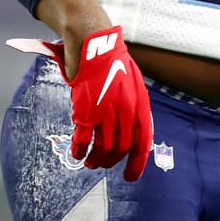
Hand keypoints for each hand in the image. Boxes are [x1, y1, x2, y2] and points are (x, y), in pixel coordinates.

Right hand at [39, 26, 152, 180]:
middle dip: (110, 161)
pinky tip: (77, 152)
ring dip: (95, 159)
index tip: (129, 177)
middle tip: (102, 164)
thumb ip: (134, 108)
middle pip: (120, 148)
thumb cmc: (113, 62)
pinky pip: (82, 139)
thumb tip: (132, 131)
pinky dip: (79, 149)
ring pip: (102, 148)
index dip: (136, 164)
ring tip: (90, 161)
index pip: (142, 144)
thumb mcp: (133, 85)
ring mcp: (105, 112)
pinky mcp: (85, 110)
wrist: (93, 43)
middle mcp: (125, 112)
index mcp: (140, 106)